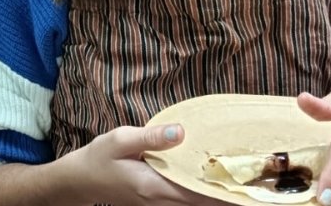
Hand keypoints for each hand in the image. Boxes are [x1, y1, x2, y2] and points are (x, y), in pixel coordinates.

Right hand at [60, 124, 229, 205]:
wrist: (77, 182)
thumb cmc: (96, 159)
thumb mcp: (120, 139)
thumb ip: (151, 137)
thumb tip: (181, 132)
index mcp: (153, 186)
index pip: (197, 192)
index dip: (223, 190)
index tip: (246, 182)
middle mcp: (159, 201)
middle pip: (202, 203)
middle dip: (226, 194)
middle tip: (253, 180)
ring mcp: (157, 205)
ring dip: (216, 196)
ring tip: (240, 182)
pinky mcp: (156, 203)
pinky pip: (186, 203)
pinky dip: (202, 196)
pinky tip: (213, 184)